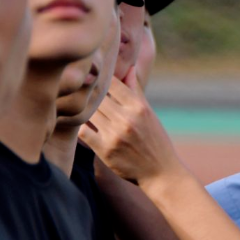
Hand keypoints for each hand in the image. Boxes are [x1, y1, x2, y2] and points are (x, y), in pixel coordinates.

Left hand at [81, 66, 180, 185]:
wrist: (160, 172)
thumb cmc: (156, 140)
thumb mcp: (149, 113)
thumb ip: (136, 91)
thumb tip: (129, 68)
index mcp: (139, 107)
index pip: (113, 83)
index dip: (102, 77)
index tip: (94, 76)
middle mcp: (127, 119)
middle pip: (98, 96)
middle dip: (90, 93)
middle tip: (81, 90)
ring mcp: (115, 135)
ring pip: (90, 112)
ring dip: (84, 109)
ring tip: (79, 106)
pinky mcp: (105, 150)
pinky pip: (84, 131)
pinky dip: (81, 126)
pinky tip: (83, 124)